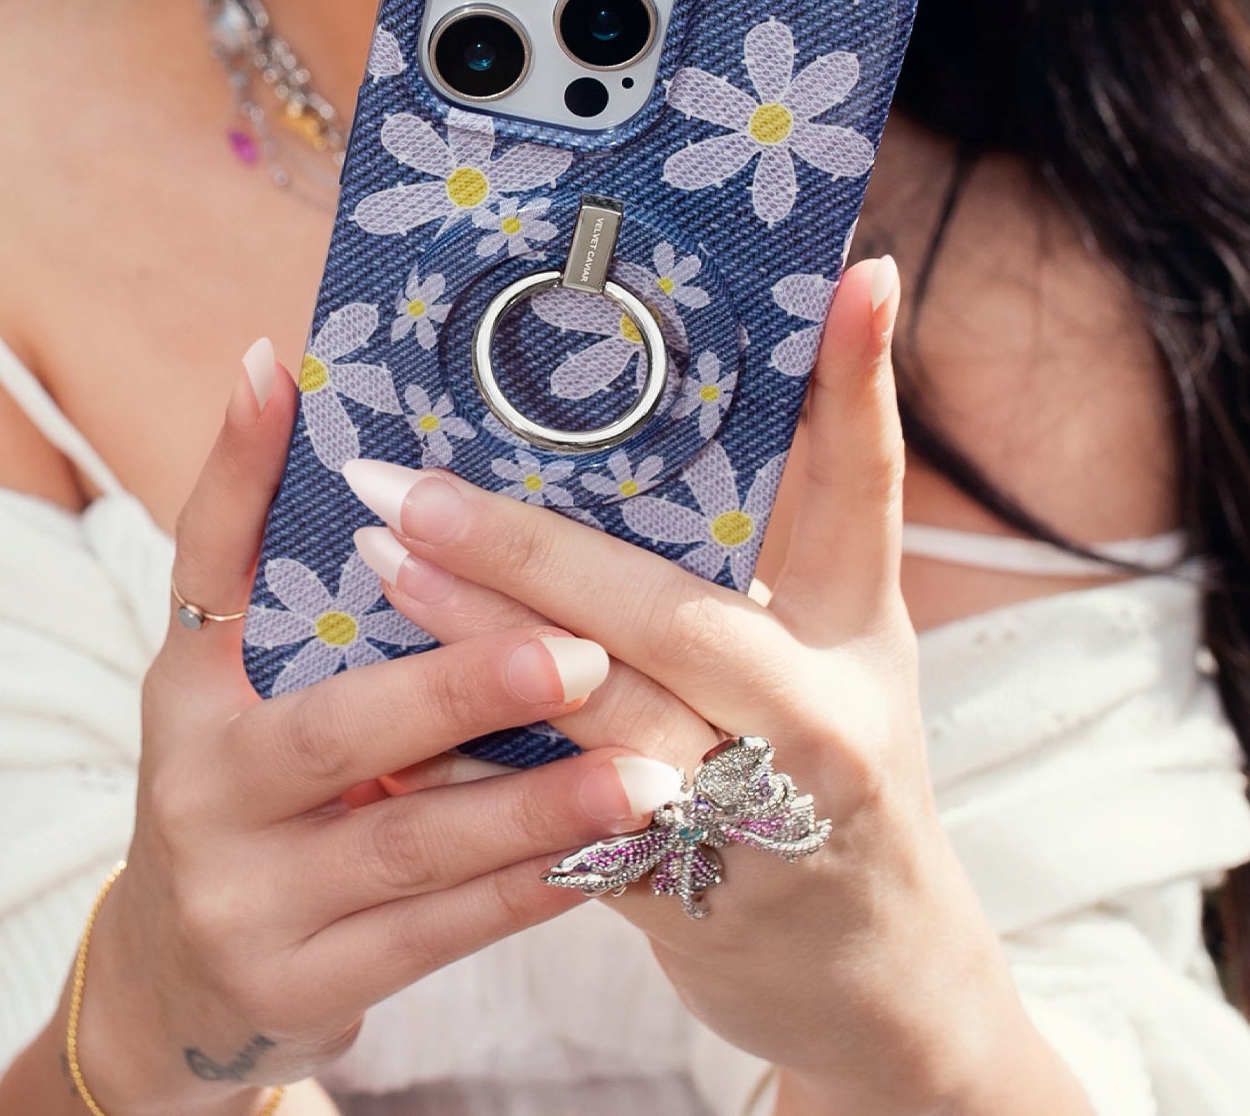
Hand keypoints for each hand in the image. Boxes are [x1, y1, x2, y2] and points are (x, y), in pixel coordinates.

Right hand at [75, 342, 693, 1115]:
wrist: (177, 987)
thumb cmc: (238, 786)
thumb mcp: (230, 679)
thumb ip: (269, 552)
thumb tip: (278, 369)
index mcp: (185, 687)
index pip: (203, 560)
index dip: (236, 469)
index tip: (284, 372)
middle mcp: (203, 790)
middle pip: (336, 731)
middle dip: (462, 688)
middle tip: (581, 652)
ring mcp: (251, 901)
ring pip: (411, 847)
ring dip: (535, 804)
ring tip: (648, 770)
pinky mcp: (306, 986)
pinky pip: (441, 934)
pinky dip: (532, 886)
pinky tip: (614, 849)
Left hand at [341, 258, 1037, 1111]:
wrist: (872, 975)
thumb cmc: (838, 765)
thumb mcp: (841, 647)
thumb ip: (789, 538)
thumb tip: (700, 398)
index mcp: (860, 634)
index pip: (863, 486)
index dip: (858, 377)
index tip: (852, 274)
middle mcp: (816, 719)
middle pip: (666, 615)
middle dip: (528, 548)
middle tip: (408, 485)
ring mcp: (750, 818)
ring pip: (598, 718)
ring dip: (477, 644)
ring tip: (378, 567)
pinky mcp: (681, 894)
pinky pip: (556, 819)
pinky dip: (471, 761)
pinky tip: (384, 709)